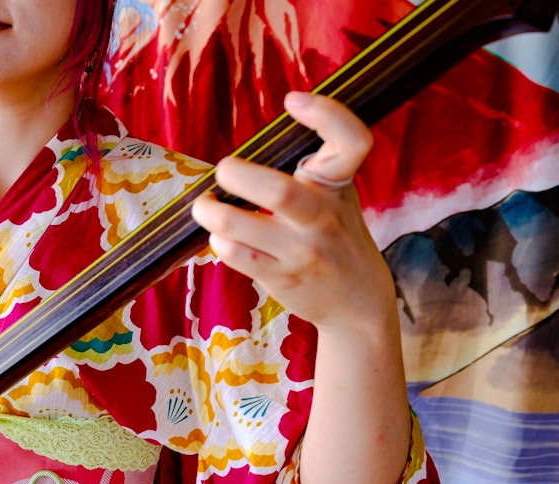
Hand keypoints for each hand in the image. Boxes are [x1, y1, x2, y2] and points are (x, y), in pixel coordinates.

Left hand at [191, 91, 391, 334]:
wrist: (358, 301)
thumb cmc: (335, 237)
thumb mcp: (337, 197)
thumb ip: (309, 171)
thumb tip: (249, 151)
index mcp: (339, 185)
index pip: (352, 142)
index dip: (327, 114)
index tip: (292, 100)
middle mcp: (324, 216)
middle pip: (279, 192)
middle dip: (237, 175)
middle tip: (224, 170)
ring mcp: (303, 250)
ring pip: (242, 226)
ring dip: (211, 212)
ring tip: (206, 206)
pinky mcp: (282, 277)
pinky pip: (236, 255)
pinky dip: (219, 242)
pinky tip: (220, 237)